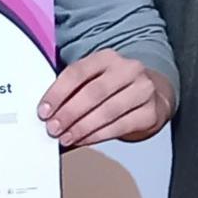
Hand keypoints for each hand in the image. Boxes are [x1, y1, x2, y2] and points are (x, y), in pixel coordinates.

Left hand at [37, 50, 174, 147]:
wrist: (154, 96)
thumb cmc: (116, 90)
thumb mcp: (95, 80)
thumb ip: (74, 91)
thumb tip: (49, 113)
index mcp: (107, 57)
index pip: (78, 72)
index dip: (58, 93)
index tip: (44, 111)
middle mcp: (127, 69)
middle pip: (93, 92)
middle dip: (69, 113)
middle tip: (53, 128)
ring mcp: (142, 90)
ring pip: (108, 110)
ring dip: (82, 127)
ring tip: (66, 137)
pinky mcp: (151, 112)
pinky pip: (120, 126)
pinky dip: (98, 135)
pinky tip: (85, 140)